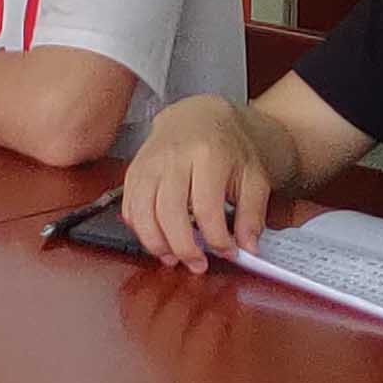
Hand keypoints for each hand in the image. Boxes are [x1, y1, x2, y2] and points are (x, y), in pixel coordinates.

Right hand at [119, 93, 275, 272]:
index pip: (207, 208)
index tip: (227, 252)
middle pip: (169, 211)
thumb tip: (248, 247)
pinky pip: (128, 204)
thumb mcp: (253, 177)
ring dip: (155, 242)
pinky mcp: (134, 170)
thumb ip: (253, 214)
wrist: (198, 118)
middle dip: (183, 247)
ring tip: (172, 258)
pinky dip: (138, 227)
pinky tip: (155, 238)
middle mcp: (174, 157)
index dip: (217, 238)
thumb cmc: (227, 148)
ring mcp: (149, 162)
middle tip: (197, 264)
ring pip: (142, 210)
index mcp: (208, 155)